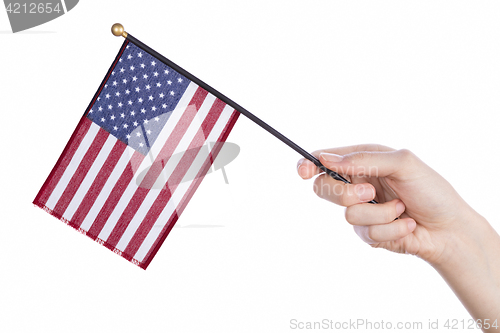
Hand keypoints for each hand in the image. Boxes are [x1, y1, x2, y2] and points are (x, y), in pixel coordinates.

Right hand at [296, 144, 481, 264]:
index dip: (308, 165)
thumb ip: (365, 160)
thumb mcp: (403, 163)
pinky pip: (365, 232)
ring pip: (347, 214)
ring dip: (380, 213)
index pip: (325, 160)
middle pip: (324, 188)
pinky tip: (406, 225)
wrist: (451, 229)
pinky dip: (390, 228)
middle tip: (370, 192)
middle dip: (346, 193)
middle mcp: (358, 184)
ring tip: (401, 209)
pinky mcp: (368, 233)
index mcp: (363, 161)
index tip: (303, 171)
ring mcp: (362, 210)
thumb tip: (328, 159)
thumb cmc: (432, 191)